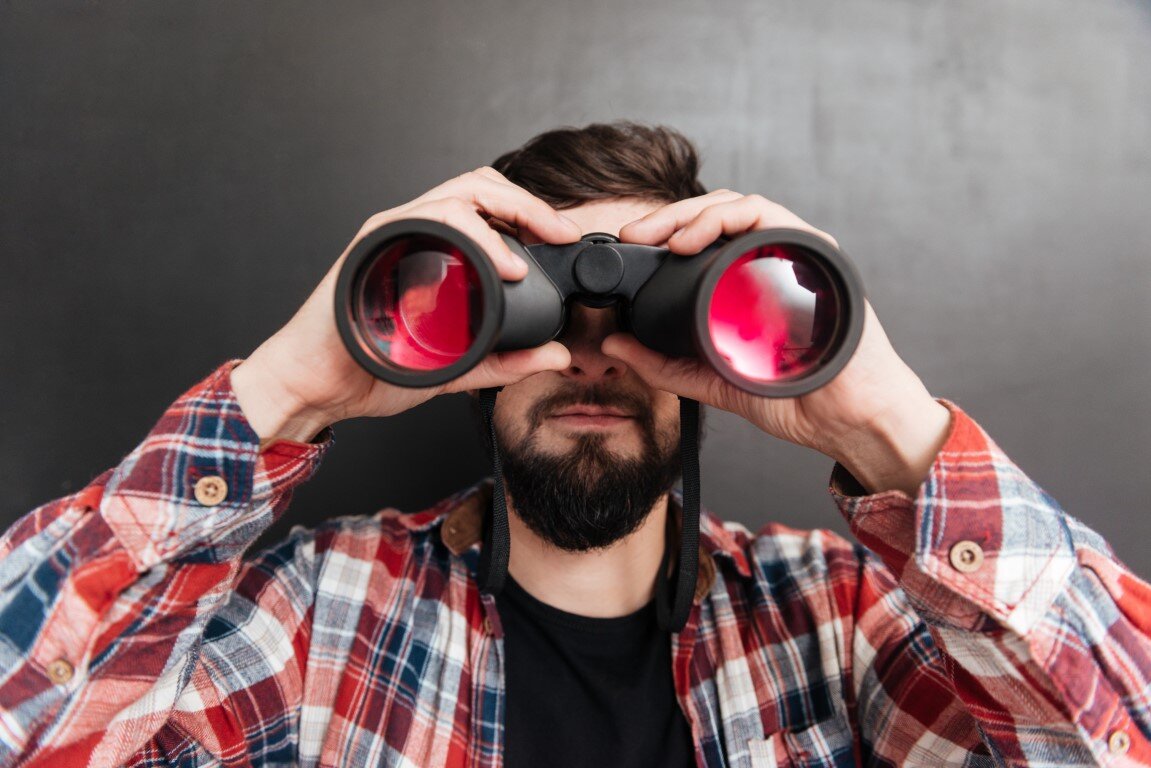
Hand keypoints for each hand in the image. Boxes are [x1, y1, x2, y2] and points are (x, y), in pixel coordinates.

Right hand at [230, 167, 580, 442]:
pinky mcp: (375, 245)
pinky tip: (502, 264)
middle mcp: (413, 232)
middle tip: (561, 231)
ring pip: (458, 193)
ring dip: (508, 209)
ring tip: (541, 238)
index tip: (565, 239)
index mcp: (431, 251)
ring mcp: (392, 234)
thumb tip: (556, 355)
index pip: (488, 208)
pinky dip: (474, 234)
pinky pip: (430, 219)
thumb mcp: (457, 368)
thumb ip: (505, 361)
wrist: (316, 387)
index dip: (531, 215)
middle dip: (529, 203)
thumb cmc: (372, 369)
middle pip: (479, 186)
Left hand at [606, 190, 950, 494]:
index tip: (630, 247)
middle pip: (717, 215)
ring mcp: (796, 255)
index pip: (705, 237)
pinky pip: (770, 216)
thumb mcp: (715, 381)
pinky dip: (727, 220)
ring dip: (693, 213)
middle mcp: (774, 261)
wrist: (850, 419)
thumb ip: (666, 365)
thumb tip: (615, 345)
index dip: (664, 233)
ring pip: (740, 206)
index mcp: (751, 282)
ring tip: (661, 238)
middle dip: (668, 218)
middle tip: (634, 236)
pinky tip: (694, 242)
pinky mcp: (815, 254)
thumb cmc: (800, 400)